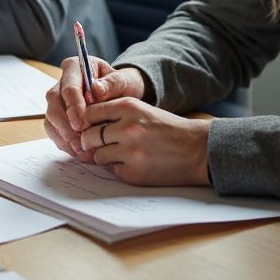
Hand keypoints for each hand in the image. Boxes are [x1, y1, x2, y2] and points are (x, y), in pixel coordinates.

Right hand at [43, 55, 146, 158]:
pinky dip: (65, 143)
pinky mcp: (58, 116)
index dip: (73, 106)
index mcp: (75, 67)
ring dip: (64, 137)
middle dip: (65, 125)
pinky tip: (78, 153)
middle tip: (79, 143)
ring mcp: (58, 100)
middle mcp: (62, 82)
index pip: (68, 86)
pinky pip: (54, 130)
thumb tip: (96, 90)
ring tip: (81, 152)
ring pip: (51, 118)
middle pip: (54, 102)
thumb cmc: (122, 85)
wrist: (122, 94)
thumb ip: (113, 84)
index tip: (80, 124)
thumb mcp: (125, 81)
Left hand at [76, 97, 210, 186]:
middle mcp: (126, 128)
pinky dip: (117, 168)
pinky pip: (112, 170)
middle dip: (89, 140)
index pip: (89, 112)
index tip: (87, 126)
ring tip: (120, 153)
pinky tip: (132, 163)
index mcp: (128, 107)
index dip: (85, 121)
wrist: (196, 150)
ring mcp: (130, 152)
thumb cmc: (167, 128)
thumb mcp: (141, 109)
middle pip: (88, 135)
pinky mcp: (134, 173)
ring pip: (97, 155)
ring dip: (103, 155)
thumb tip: (83, 123)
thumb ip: (114, 113)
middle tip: (97, 143)